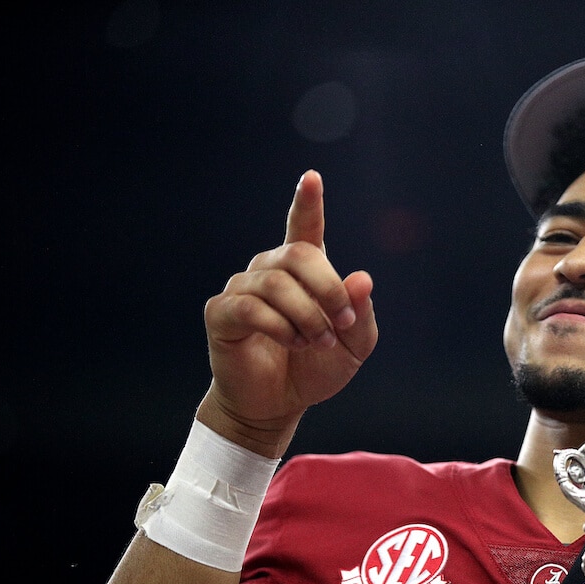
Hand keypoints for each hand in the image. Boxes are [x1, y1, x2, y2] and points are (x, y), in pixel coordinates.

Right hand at [200, 170, 377, 455]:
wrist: (280, 404)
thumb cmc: (316, 368)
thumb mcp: (354, 345)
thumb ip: (360, 313)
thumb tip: (362, 278)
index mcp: (303, 272)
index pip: (303, 228)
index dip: (307, 203)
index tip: (312, 178)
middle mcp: (270, 271)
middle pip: (299, 255)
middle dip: (328, 289)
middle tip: (341, 322)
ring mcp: (243, 288)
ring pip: (278, 284)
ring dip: (307, 316)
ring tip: (316, 341)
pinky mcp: (222, 312)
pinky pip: (250, 307)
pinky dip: (279, 326)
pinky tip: (291, 342)